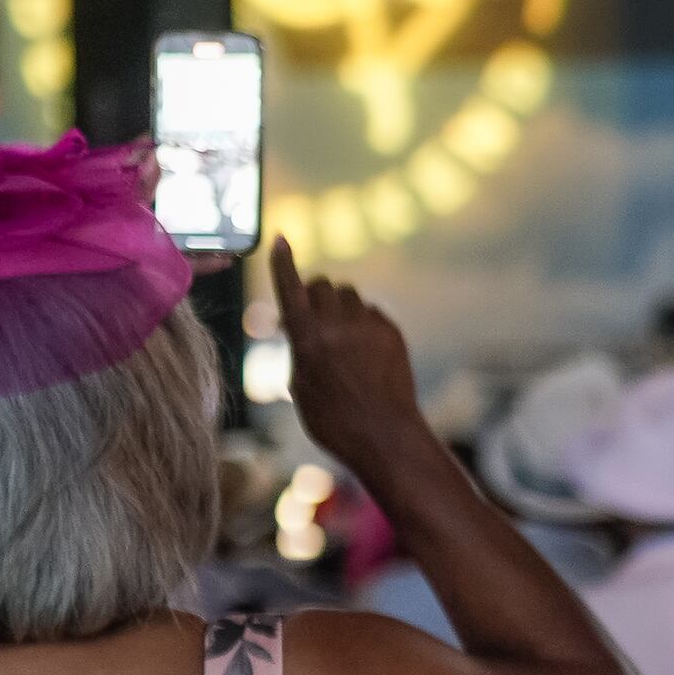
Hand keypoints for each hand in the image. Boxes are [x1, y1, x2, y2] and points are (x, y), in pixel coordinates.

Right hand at [271, 239, 423, 471]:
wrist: (384, 436)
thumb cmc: (333, 420)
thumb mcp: (300, 385)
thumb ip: (299, 347)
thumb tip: (301, 325)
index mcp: (306, 337)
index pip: (290, 286)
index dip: (283, 261)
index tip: (282, 238)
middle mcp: (337, 324)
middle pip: (322, 284)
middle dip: (314, 294)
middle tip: (312, 315)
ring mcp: (368, 326)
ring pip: (348, 294)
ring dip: (339, 306)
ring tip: (339, 336)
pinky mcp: (391, 332)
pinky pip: (371, 313)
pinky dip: (363, 323)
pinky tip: (364, 351)